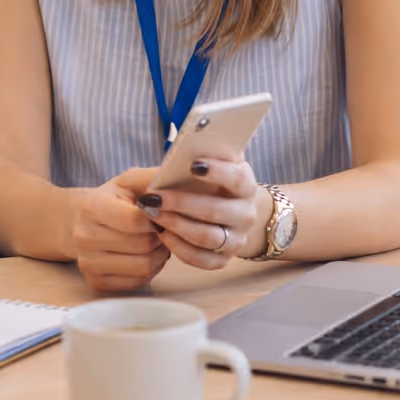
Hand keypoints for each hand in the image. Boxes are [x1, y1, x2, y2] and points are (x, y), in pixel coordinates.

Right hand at [72, 170, 169, 292]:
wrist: (80, 222)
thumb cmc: (111, 200)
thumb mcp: (128, 181)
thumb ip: (152, 178)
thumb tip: (182, 176)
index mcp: (92, 206)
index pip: (136, 220)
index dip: (157, 217)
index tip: (161, 212)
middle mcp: (84, 237)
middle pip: (142, 245)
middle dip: (160, 237)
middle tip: (161, 228)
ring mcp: (87, 262)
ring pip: (143, 266)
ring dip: (158, 255)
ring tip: (155, 241)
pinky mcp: (96, 282)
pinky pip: (138, 281)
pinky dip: (150, 269)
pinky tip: (145, 255)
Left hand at [138, 156, 271, 269]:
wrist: (233, 210)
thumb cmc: (215, 180)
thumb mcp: (216, 162)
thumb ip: (205, 152)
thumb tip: (191, 139)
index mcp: (245, 185)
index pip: (236, 179)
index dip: (217, 172)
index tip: (193, 165)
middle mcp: (246, 214)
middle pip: (216, 211)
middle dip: (182, 204)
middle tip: (154, 198)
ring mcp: (237, 239)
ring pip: (207, 238)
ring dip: (176, 226)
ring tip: (153, 215)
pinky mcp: (224, 259)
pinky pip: (203, 260)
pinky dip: (180, 249)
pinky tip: (162, 234)